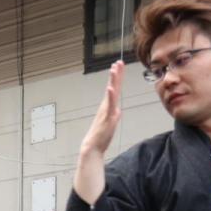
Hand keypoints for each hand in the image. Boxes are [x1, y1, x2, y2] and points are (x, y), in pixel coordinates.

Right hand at [74, 61, 124, 205]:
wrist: (92, 149)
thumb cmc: (100, 139)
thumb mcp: (110, 125)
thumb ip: (113, 116)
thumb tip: (117, 111)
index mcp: (108, 108)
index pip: (114, 90)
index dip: (116, 78)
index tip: (118, 66)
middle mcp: (106, 107)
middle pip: (113, 88)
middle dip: (116, 74)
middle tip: (118, 62)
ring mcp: (105, 112)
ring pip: (111, 93)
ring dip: (112, 81)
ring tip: (114, 69)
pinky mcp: (106, 118)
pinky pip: (109, 105)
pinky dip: (110, 96)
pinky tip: (110, 88)